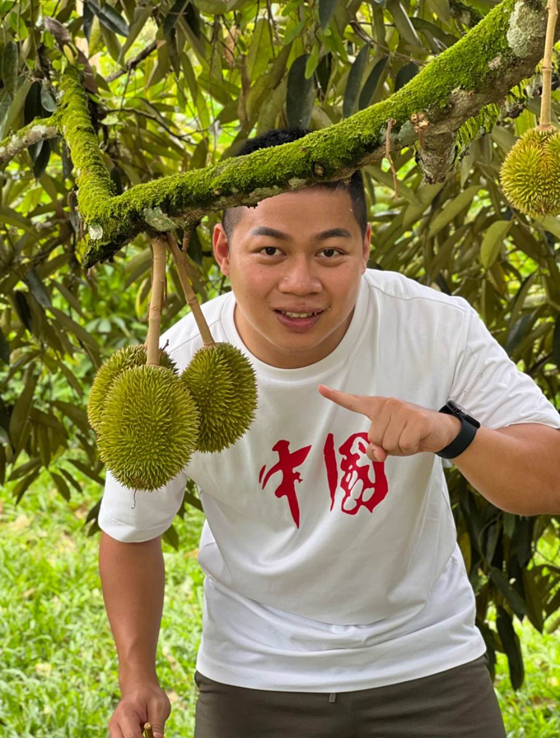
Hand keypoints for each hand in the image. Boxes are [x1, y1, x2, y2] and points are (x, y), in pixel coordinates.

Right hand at [108, 680, 170, 737]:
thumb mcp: (159, 705)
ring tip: (147, 732)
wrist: (139, 688)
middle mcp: (115, 724)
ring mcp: (114, 730)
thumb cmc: (150, 695)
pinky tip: (142, 734)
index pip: (132, 736)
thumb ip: (158, 724)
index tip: (155, 736)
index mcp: (125, 714)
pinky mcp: (116, 734)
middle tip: (151, 734)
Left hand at [317, 385, 460, 461]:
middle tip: (403, 437)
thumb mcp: (391, 444)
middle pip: (374, 439)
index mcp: (379, 408)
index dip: (336, 397)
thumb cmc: (411, 435)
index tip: (319, 388)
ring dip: (400, 448)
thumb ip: (376, 450)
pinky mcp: (416, 419)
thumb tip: (377, 453)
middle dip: (388, 446)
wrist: (441, 431)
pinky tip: (418, 438)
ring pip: (388, 444)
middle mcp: (389, 404)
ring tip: (411, 437)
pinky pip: (403, 445)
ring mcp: (402, 409)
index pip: (354, 402)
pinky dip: (410, 448)